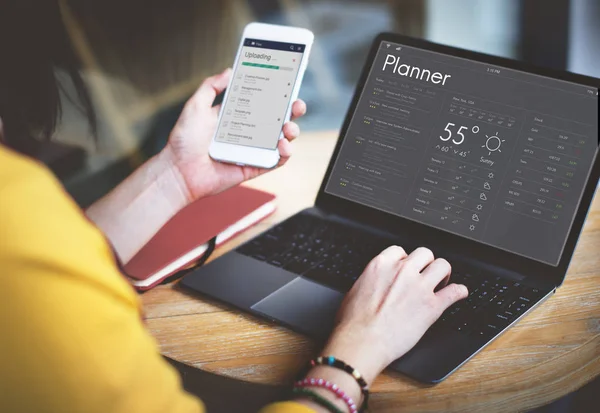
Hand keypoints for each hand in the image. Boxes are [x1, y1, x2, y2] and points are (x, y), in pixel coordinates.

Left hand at [162, 68, 306, 201]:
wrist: (178, 170)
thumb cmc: (184, 141)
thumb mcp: (195, 106)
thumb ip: (211, 87)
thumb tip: (230, 70)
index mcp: (237, 116)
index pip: (263, 101)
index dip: (277, 93)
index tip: (287, 83)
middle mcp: (248, 132)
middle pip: (278, 119)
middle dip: (292, 110)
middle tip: (297, 104)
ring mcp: (253, 150)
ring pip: (282, 139)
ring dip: (292, 132)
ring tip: (287, 128)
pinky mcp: (254, 167)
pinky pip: (276, 161)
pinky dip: (285, 154)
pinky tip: (283, 146)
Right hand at [322, 246, 467, 383]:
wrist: (362, 341)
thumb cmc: (354, 322)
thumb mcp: (355, 290)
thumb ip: (371, 280)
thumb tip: (375, 284)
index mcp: (381, 265)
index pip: (400, 251)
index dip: (405, 260)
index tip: (406, 268)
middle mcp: (402, 271)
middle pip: (424, 253)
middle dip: (425, 263)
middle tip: (425, 274)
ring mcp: (419, 287)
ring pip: (442, 266)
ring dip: (443, 273)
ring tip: (441, 282)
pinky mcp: (432, 306)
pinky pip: (454, 292)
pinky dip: (459, 292)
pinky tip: (459, 293)